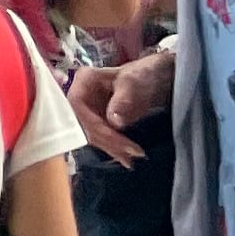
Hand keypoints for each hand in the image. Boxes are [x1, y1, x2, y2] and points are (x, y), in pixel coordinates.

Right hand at [66, 49, 172, 164]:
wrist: (157, 78)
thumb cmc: (144, 75)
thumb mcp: (135, 83)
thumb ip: (123, 101)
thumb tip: (114, 122)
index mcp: (84, 80)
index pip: (77, 105)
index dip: (93, 124)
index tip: (116, 137)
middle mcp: (82, 95)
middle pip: (83, 122)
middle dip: (105, 140)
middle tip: (130, 154)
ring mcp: (90, 109)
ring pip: (91, 133)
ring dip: (110, 148)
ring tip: (130, 160)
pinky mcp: (99, 121)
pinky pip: (101, 137)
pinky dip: (113, 148)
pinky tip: (126, 159)